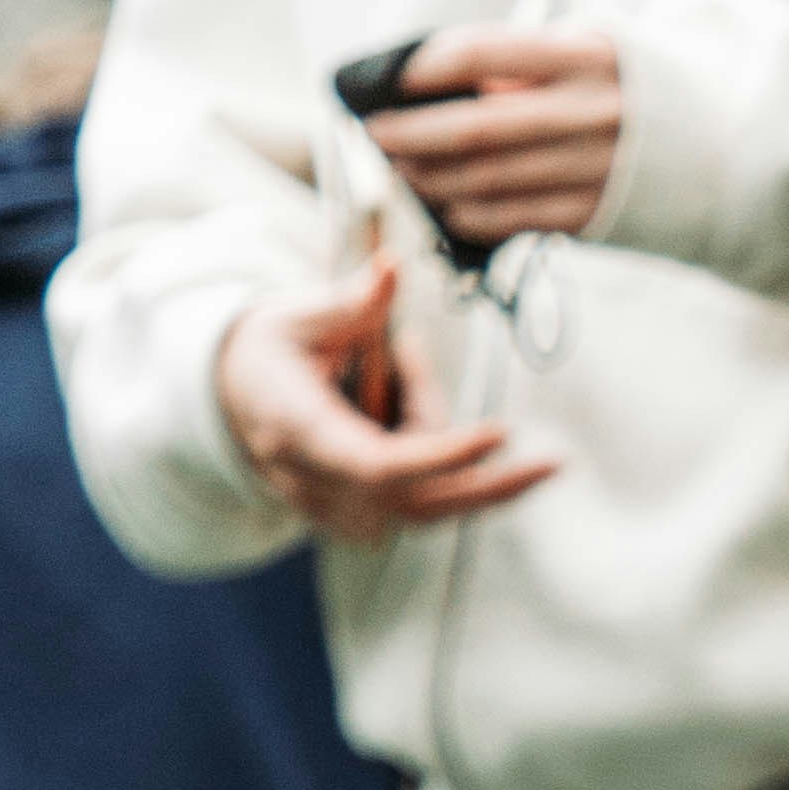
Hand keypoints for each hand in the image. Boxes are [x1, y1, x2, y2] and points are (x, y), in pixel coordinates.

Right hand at [215, 261, 557, 546]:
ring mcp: (337, 514)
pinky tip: (399, 398)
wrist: (234, 402)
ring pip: (427, 494)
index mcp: (296, 432)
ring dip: (440, 435)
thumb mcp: (296, 314)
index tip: (501, 433)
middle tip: (554, 465)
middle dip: (489, 485)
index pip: (380, 464)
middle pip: (419, 503)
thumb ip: (351, 301)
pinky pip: (422, 495)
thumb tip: (391, 268)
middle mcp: (317, 486)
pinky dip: (432, 449)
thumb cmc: (271, 350)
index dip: (442, 455)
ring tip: (399, 361)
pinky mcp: (360, 521)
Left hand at [358, 29, 626, 245]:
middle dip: (412, 133)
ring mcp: (592, 170)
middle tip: (376, 134)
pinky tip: (445, 205)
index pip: (484, 55)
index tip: (393, 79)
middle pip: (475, 128)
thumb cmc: (634, 92)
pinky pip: (513, 219)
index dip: (428, 68)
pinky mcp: (593, 215)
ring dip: (431, 179)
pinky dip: (469, 214)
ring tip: (402, 171)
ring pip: (486, 179)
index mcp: (584, 58)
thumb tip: (447, 90)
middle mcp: (588, 115)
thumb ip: (528, 66)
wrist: (719, 152)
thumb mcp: (595, 52)